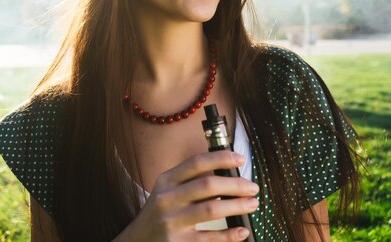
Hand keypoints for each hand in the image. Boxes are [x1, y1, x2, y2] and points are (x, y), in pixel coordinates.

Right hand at [114, 151, 259, 241]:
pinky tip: (241, 231)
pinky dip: (229, 234)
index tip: (241, 159)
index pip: (196, 162)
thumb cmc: (160, 214)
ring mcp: (171, 221)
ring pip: (211, 209)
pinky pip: (209, 238)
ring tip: (252, 204)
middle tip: (253, 187)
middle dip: (235, 184)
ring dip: (237, 205)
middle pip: (207, 184)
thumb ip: (190, 181)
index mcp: (166, 180)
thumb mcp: (167, 192)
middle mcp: (167, 198)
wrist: (137, 241)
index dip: (221, 158)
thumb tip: (228, 174)